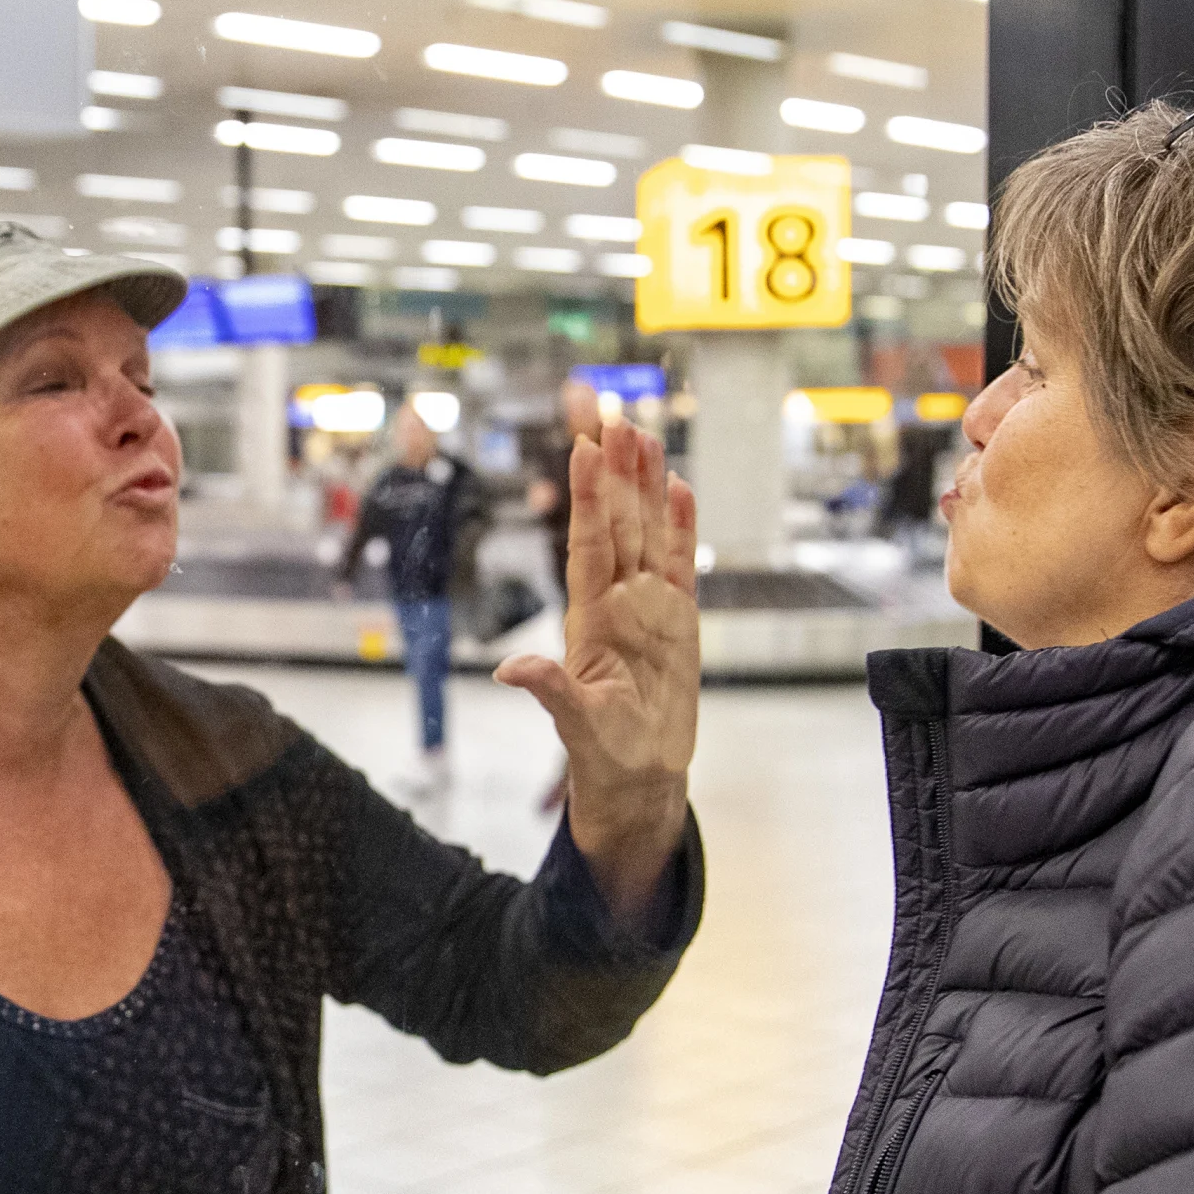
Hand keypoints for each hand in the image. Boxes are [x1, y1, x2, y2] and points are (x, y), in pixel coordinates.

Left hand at [496, 420, 697, 919]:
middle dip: (617, 473)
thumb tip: (512, 670)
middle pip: (618, 525)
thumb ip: (550, 692)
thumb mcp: (574, 725)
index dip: (588, 498)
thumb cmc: (603, 755)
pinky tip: (679, 487)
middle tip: (616, 416)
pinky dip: (681, 526)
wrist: (639, 777)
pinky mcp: (680, 622)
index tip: (584, 449)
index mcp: (590, 620)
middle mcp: (619, 603)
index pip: (588, 545)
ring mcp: (650, 608)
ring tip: (645, 435)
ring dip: (646, 486)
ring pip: (648, 533)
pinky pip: (681, 564)